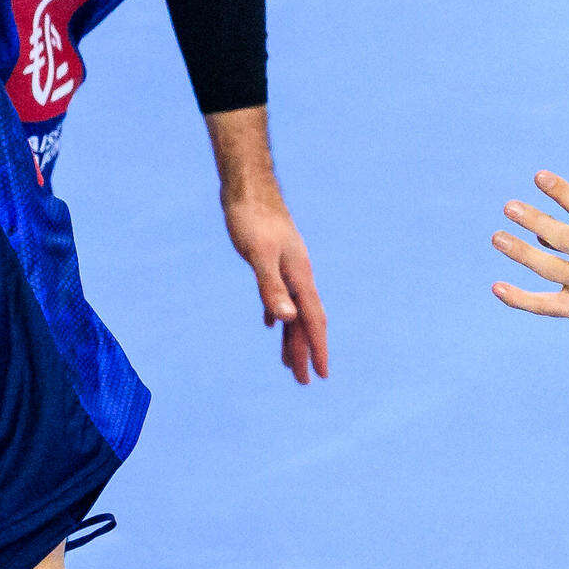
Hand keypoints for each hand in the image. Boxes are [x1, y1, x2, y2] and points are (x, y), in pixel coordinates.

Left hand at [225, 192, 328, 383]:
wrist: (247, 186)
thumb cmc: (251, 218)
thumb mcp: (258, 255)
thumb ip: (271, 288)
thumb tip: (285, 320)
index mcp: (299, 276)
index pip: (312, 320)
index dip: (316, 348)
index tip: (320, 375)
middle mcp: (298, 274)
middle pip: (304, 320)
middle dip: (304, 350)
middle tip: (303, 381)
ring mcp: (287, 267)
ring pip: (293, 309)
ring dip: (291, 336)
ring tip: (287, 362)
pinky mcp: (274, 260)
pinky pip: (280, 296)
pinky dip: (278, 314)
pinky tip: (271, 323)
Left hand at [492, 171, 568, 341]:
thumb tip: (538, 231)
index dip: (562, 192)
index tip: (540, 176)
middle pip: (561, 237)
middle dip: (534, 220)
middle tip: (509, 207)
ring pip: (548, 268)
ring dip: (520, 252)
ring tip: (498, 237)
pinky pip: (545, 306)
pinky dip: (520, 298)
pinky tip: (497, 287)